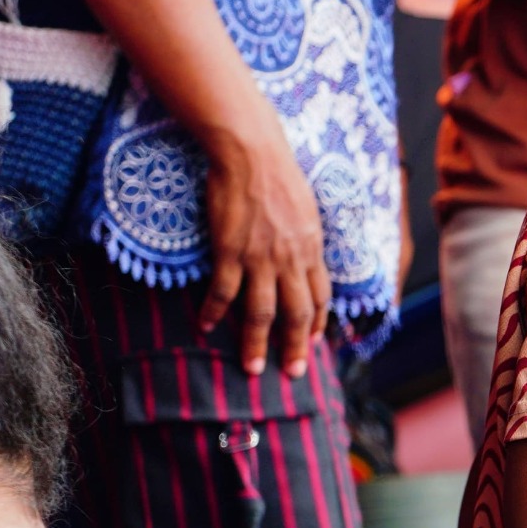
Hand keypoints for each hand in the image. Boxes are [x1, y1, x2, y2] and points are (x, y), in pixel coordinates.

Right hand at [198, 107, 330, 377]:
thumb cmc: (279, 175)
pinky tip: (206, 326)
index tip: (315, 343)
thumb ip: (306, 240)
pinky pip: (223, 291)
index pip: (320, 297)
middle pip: (296, 314)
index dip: (318, 323)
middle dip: (295, 348)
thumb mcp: (307, 211)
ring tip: (251, 368)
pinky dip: (214, 312)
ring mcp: (260, 257)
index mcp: (312, 249)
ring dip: (256, 343)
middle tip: (291, 373)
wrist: (252, 153)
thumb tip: (306, 256)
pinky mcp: (229, 250)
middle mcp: (291, 259)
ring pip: (261, 312)